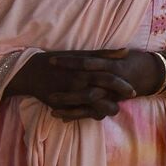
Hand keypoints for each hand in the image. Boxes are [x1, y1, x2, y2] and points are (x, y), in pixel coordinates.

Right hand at [8, 50, 137, 120]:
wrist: (31, 71)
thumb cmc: (60, 60)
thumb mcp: (82, 55)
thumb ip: (104, 54)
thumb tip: (126, 51)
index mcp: (86, 70)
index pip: (111, 78)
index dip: (124, 85)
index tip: (134, 90)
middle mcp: (80, 82)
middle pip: (105, 93)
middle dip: (119, 99)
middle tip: (129, 100)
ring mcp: (71, 95)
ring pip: (95, 108)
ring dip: (106, 110)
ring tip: (114, 108)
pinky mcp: (63, 105)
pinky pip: (81, 114)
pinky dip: (90, 115)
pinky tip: (97, 113)